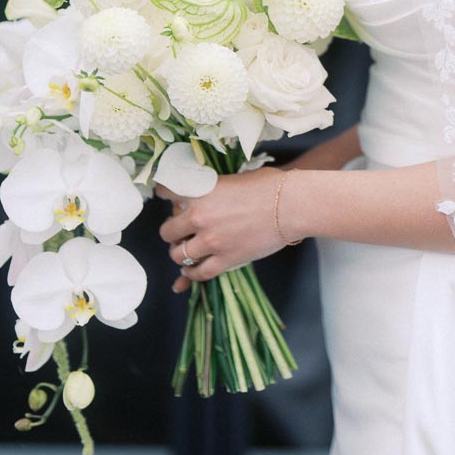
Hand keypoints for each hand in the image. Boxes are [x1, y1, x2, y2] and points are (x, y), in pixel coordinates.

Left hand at [156, 166, 290, 291]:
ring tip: (185, 252)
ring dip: (180, 254)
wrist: (290, 204)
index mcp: (199, 192)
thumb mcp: (232, 179)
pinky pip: (200, 273)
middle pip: (167, 231)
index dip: (164, 194)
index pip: (166, 193)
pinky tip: (190, 272)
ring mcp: (211, 241)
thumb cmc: (268, 185)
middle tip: (179, 230)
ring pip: (179, 255)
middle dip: (171, 231)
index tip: (165, 197)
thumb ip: (212, 189)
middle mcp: (199, 217)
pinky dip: (192, 275)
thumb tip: (204, 195)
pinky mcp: (226, 259)